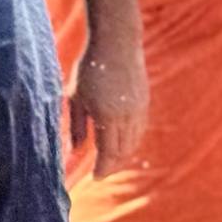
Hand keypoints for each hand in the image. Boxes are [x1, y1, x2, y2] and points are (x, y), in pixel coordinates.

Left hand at [68, 42, 148, 177]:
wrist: (117, 44)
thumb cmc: (89, 69)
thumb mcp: (75, 97)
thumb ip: (76, 126)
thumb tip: (76, 150)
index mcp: (107, 117)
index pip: (108, 152)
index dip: (102, 168)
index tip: (95, 177)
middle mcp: (127, 117)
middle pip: (123, 151)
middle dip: (112, 165)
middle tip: (101, 172)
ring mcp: (139, 110)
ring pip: (134, 142)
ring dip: (123, 155)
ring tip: (109, 161)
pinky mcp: (145, 104)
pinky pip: (139, 131)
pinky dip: (131, 142)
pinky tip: (121, 143)